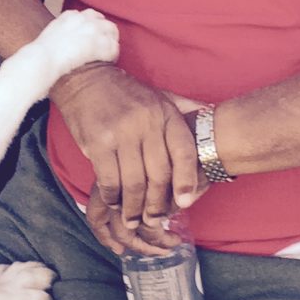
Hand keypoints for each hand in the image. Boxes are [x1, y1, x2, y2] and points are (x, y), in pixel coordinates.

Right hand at [51, 63, 204, 254]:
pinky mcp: (98, 142)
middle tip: (154, 220)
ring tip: (132, 219)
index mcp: (165, 114)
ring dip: (133, 207)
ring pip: (133, 182)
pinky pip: (109, 179)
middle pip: (159, 174)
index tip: (185, 203)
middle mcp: (147, 123)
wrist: (87, 79)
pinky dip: (112, 196)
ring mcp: (122, 133)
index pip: (183, 152)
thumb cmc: (127, 94)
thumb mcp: (161, 96)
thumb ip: (186, 108)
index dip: (186, 180)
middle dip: (157, 204)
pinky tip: (114, 203)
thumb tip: (212, 115)